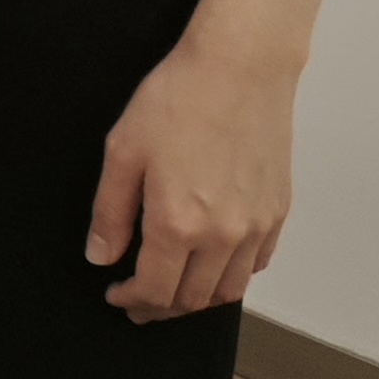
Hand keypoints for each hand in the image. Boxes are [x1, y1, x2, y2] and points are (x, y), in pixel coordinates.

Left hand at [89, 41, 294, 320]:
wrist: (239, 70)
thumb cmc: (176, 101)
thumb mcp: (123, 151)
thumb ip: (111, 212)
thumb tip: (100, 256)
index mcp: (179, 224)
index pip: (156, 289)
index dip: (133, 301)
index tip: (116, 297)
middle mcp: (223, 235)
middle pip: (194, 299)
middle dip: (162, 308)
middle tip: (140, 304)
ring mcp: (256, 226)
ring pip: (230, 289)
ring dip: (199, 300)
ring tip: (174, 291)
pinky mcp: (278, 212)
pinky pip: (257, 263)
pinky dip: (233, 275)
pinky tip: (212, 264)